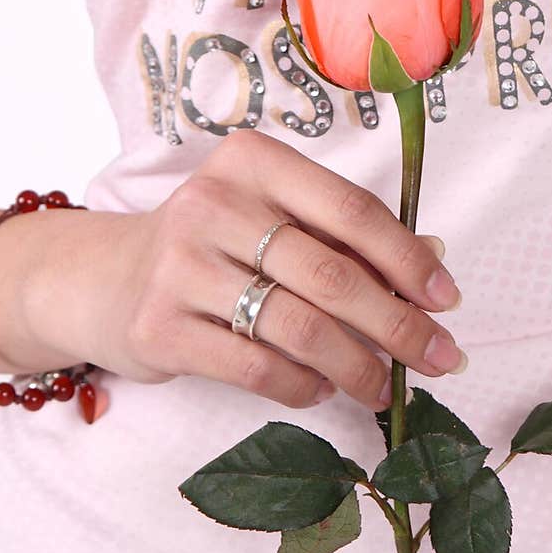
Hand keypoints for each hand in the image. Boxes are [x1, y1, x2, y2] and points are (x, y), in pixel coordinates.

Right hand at [0, 131, 464, 410]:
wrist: (104, 279)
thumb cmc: (213, 245)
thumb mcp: (273, 218)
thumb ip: (345, 235)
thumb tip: (436, 259)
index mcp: (254, 162)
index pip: (351, 209)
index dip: (407, 258)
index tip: (447, 300)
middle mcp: (214, 203)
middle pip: (331, 272)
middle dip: (398, 323)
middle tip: (441, 358)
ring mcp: (182, 265)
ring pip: (299, 326)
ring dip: (359, 366)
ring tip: (385, 389)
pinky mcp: (160, 326)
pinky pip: (258, 366)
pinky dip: (304, 387)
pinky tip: (324, 390)